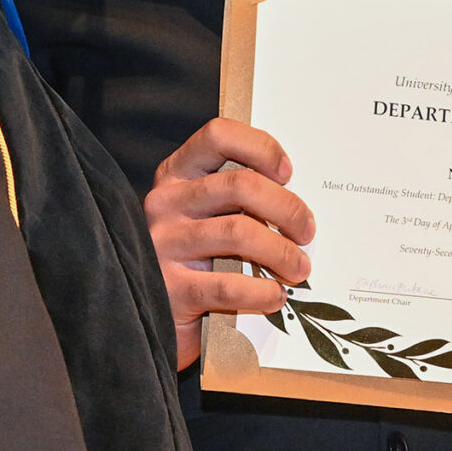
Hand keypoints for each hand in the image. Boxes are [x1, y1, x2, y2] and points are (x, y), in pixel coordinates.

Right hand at [146, 117, 315, 369]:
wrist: (145, 314)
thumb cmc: (189, 258)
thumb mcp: (202, 217)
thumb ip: (234, 201)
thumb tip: (297, 208)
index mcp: (175, 176)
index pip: (217, 136)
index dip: (259, 147)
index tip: (287, 173)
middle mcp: (165, 203)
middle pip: (240, 186)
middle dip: (287, 208)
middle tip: (306, 231)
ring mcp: (163, 245)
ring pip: (239, 232)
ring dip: (282, 252)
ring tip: (299, 269)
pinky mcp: (169, 289)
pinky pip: (228, 285)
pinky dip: (261, 292)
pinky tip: (275, 296)